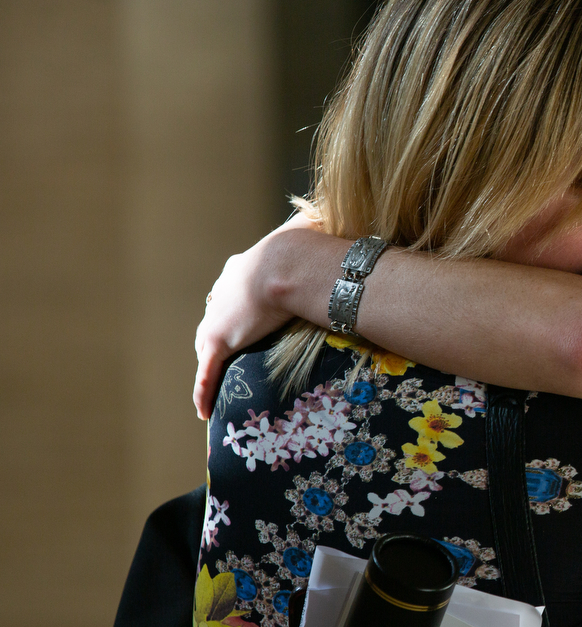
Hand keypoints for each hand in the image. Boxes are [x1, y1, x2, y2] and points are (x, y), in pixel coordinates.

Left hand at [194, 214, 318, 420]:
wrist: (292, 264)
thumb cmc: (308, 246)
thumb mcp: (312, 227)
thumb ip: (317, 225)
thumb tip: (334, 217)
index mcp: (244, 266)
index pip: (235, 287)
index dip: (240, 300)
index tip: (248, 309)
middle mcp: (224, 291)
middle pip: (217, 316)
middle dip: (222, 330)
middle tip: (233, 345)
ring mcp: (219, 317)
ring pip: (208, 345)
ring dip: (212, 361)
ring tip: (218, 379)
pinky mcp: (220, 341)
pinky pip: (207, 373)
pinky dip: (203, 391)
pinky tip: (203, 409)